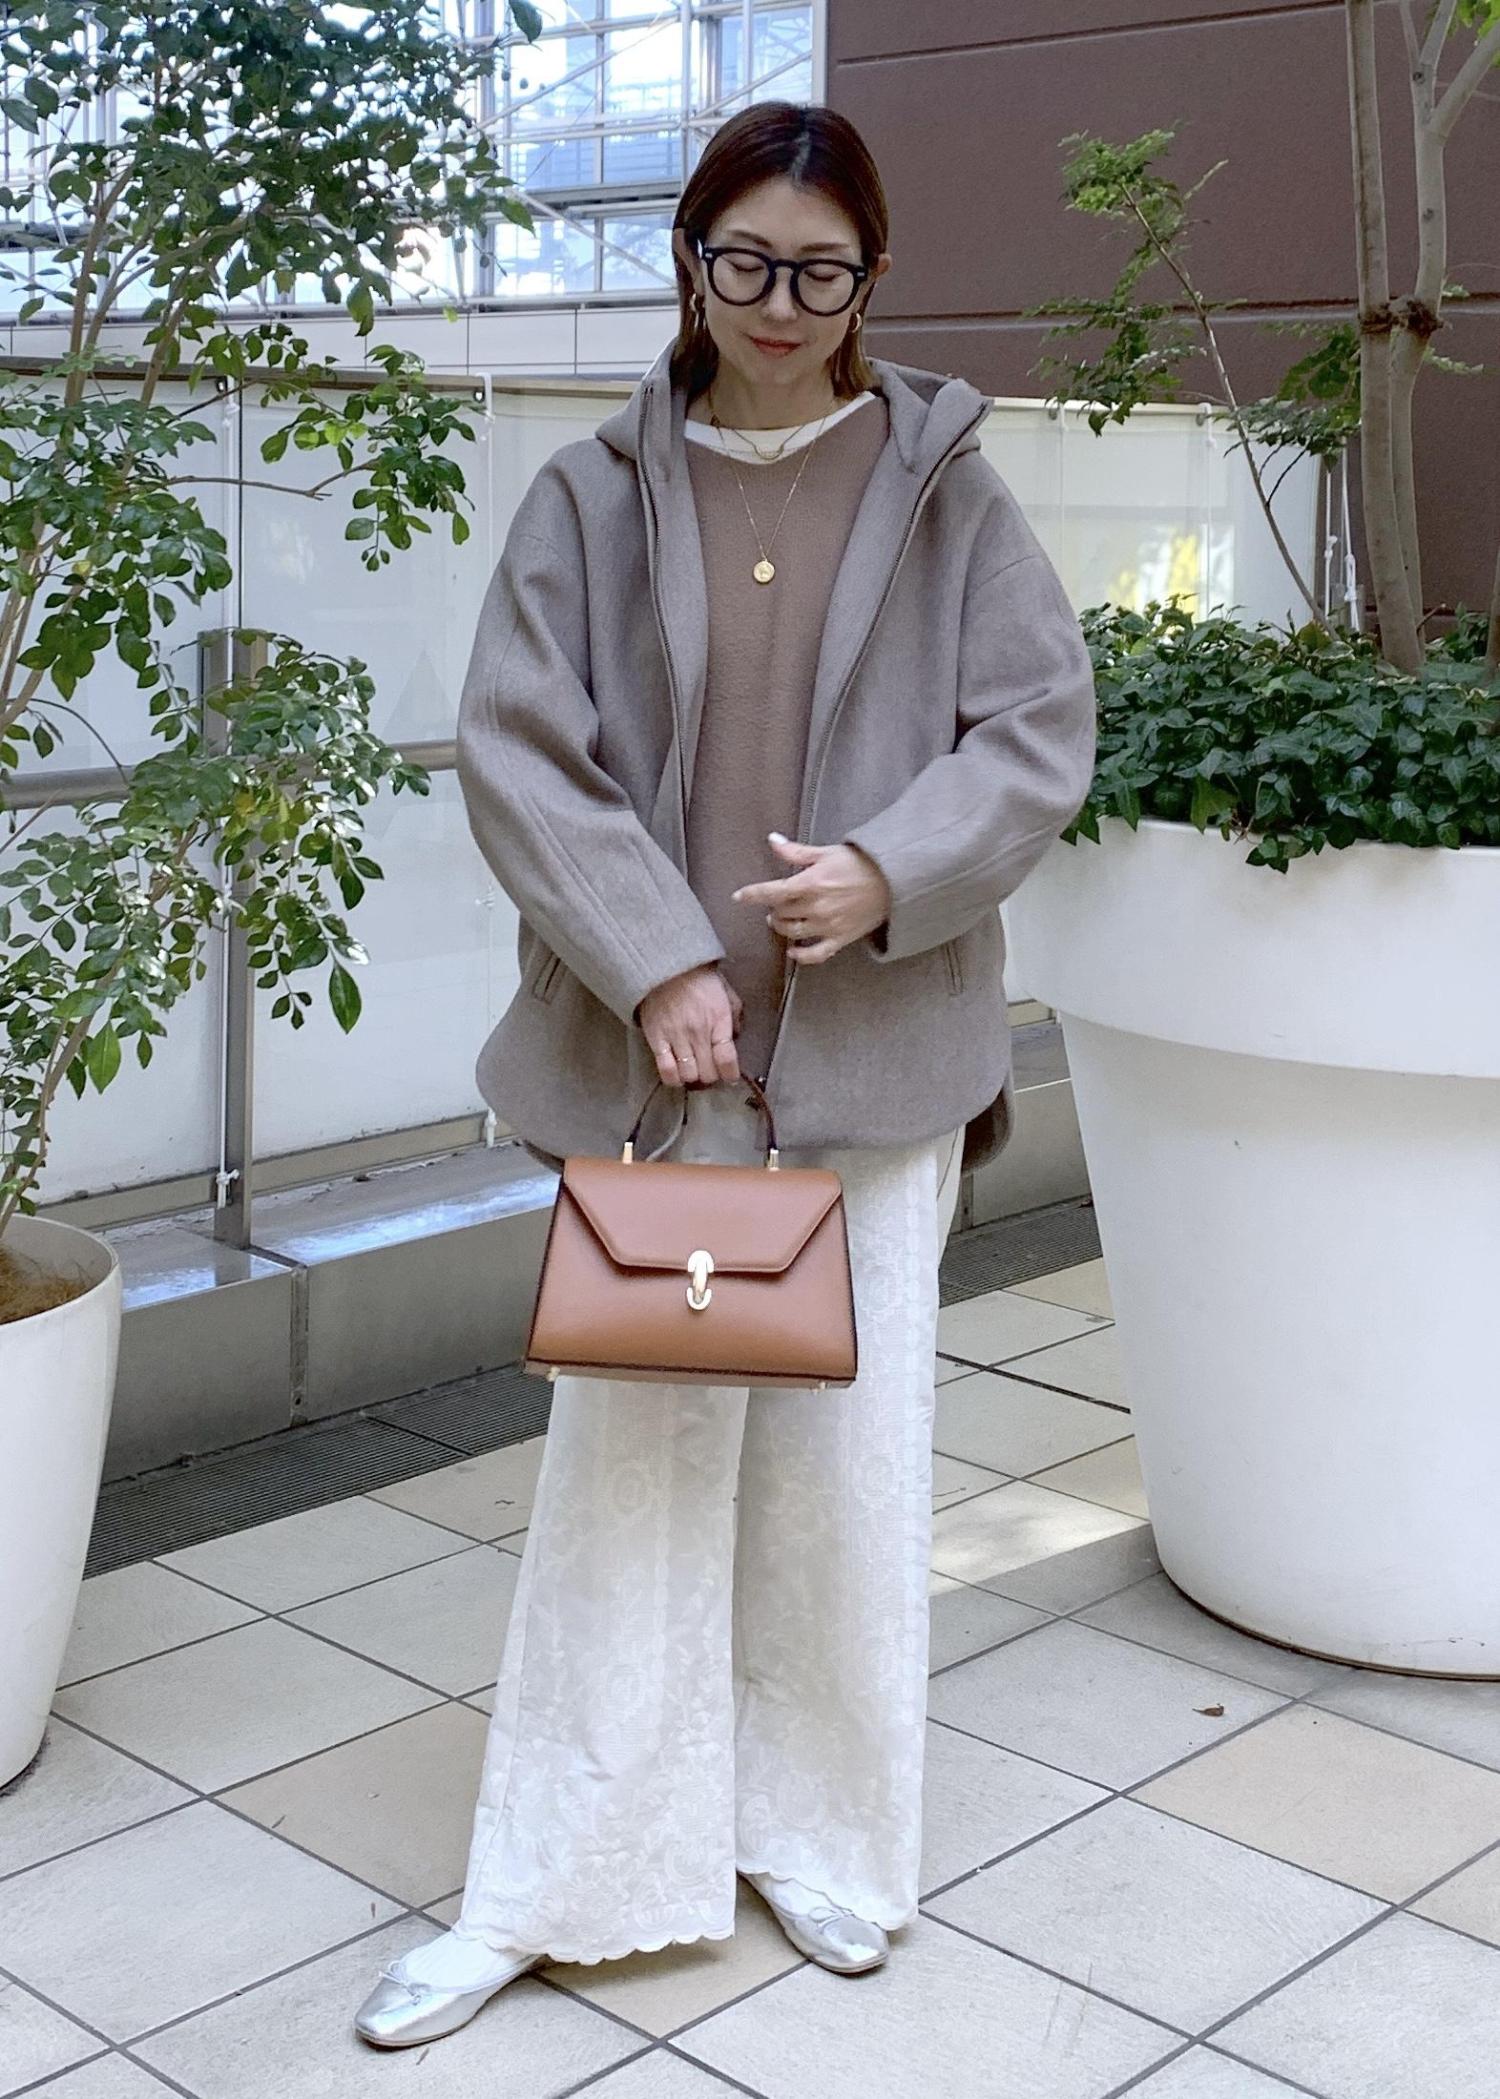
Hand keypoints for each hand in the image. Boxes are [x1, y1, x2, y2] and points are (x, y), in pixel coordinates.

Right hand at [638, 965, 742, 1087]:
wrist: (663, 966)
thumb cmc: (696, 977)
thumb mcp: (725, 991)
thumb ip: (734, 1015)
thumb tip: (735, 1037)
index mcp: (718, 1020)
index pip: (727, 1060)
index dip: (731, 1075)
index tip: (730, 1076)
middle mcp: (698, 1032)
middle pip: (708, 1073)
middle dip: (712, 1076)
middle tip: (710, 1070)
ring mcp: (676, 1037)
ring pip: (688, 1075)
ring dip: (693, 1077)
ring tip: (693, 1070)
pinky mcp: (656, 1039)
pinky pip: (666, 1071)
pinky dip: (673, 1078)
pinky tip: (678, 1073)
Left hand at [732, 834, 891, 966]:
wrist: (893, 881)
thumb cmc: (859, 864)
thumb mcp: (826, 853)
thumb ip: (796, 852)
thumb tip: (772, 841)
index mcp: (810, 883)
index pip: (772, 892)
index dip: (751, 894)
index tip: (738, 897)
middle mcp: (816, 907)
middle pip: (781, 912)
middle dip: (773, 907)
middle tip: (775, 901)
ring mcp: (827, 925)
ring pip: (792, 933)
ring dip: (781, 927)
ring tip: (780, 920)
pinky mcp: (840, 938)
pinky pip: (815, 954)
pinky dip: (800, 955)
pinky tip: (793, 951)